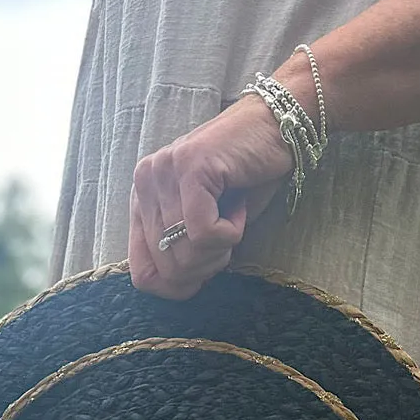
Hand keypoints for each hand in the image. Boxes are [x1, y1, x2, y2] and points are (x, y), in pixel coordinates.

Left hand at [128, 94, 294, 299]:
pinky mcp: (190, 167)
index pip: (142, 274)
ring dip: (222, 247)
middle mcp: (145, 183)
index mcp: (143, 201)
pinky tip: (240, 206)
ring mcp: (164, 171)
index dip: (176, 288)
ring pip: (186, 253)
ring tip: (234, 215)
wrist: (277, 129)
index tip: (205, 271)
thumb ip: (183, 253)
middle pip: (167, 269)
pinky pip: (204, 233)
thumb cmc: (246, 181)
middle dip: (206, 266)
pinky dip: (231, 232)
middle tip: (227, 236)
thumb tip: (175, 289)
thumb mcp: (207, 225)